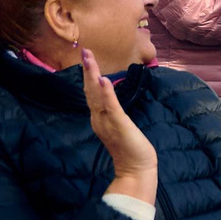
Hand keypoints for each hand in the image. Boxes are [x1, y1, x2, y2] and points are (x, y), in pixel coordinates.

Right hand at [83, 47, 159, 204]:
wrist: (136, 169)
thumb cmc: (129, 148)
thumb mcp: (118, 126)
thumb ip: (111, 113)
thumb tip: (109, 98)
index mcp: (98, 117)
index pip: (91, 92)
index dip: (88, 75)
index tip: (86, 57)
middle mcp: (98, 118)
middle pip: (90, 90)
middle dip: (87, 70)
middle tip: (84, 51)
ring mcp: (107, 121)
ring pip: (96, 95)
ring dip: (93, 76)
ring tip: (89, 59)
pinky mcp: (118, 125)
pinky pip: (110, 107)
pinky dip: (106, 93)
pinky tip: (103, 80)